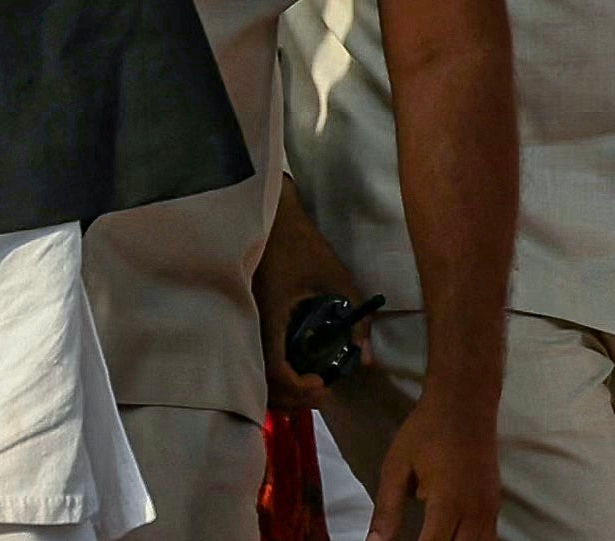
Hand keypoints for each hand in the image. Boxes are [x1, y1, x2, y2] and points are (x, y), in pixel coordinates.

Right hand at [254, 188, 370, 413]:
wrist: (271, 216)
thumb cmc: (302, 243)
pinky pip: (255, 359)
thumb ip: (355, 317)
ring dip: (281, 390)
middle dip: (292, 398)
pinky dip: (273, 376)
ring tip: (310, 385)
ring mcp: (247, 323)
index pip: (277, 370)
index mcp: (271, 316)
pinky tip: (295, 368)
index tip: (324, 384)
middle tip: (322, 392)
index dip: (299, 388)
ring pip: (255, 375)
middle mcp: (252, 325)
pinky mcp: (248, 319)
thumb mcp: (336, 277)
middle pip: (262, 383)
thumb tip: (367, 358)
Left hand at [373, 383, 499, 540]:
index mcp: (447, 503)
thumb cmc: (428, 429)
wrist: (465, 400)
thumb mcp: (397, 466)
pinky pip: (487, 538)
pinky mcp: (496, 505)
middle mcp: (474, 512)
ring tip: (431, 536)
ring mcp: (489, 510)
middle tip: (418, 538)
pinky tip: (452, 537)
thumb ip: (387, 510)